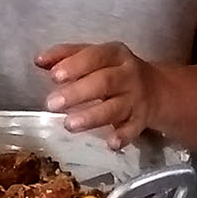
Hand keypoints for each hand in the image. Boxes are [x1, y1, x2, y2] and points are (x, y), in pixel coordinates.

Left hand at [38, 42, 160, 150]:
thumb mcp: (95, 57)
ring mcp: (136, 99)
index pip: (95, 56)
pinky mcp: (141, 120)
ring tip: (69, 124)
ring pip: (115, 108)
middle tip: (52, 104)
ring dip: (92, 116)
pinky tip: (111, 143)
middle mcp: (128, 75)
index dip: (75, 65)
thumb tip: (39, 61)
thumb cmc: (115, 71)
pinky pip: (133, 129)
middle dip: (77, 93)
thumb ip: (67, 56)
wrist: (158, 90)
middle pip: (104, 82)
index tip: (54, 76)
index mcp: (115, 54)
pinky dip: (123, 136)